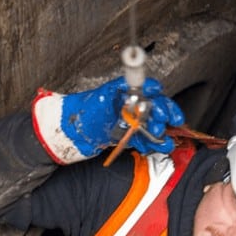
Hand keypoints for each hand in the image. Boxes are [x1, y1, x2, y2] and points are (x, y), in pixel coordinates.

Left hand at [32, 77, 184, 163]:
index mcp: (125, 91)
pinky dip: (154, 144)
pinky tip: (160, 146)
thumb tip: (143, 90)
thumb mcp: (104, 98)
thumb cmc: (84, 112)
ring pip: (153, 124)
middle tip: (163, 122)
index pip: (147, 89)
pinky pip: (146, 139)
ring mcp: (131, 121)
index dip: (157, 95)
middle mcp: (130, 104)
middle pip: (155, 107)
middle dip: (163, 115)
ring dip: (161, 132)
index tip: (162, 103)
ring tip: (163, 139)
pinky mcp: (129, 136)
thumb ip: (123, 92)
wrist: (72, 133)